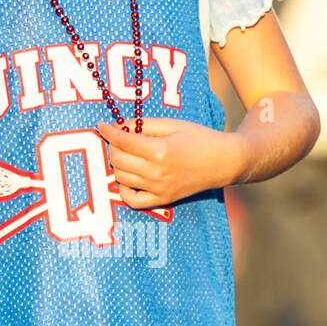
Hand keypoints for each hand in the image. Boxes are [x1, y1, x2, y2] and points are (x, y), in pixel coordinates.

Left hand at [97, 117, 246, 209]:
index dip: (108, 131)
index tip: (101, 125)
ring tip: (127, 154)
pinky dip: (124, 189)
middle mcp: (157, 173)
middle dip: (113, 146)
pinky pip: (132, 200)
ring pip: (121, 178)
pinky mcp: (163, 200)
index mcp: (160, 151)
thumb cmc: (200, 139)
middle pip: (118, 160)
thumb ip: (145, 125)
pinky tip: (128, 177)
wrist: (225, 162)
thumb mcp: (173, 125)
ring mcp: (159, 189)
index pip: (122, 141)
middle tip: (119, 139)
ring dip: (118, 164)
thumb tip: (120, 125)